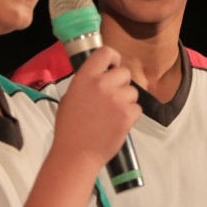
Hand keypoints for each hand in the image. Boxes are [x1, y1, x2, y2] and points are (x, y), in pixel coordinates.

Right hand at [52, 47, 140, 168]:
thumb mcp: (70, 96)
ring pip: (132, 91)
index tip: (112, 67)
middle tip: (111, 97)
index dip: (113, 58)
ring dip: (126, 100)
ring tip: (112, 114)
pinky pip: (137, 108)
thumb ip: (87, 82)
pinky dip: (130, 115)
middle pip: (124, 72)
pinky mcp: (128, 114)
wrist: (76, 154)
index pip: (106, 52)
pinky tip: (117, 123)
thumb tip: (101, 75)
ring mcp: (117, 99)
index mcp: (85, 78)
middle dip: (121, 83)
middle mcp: (102, 84)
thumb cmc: (69, 127)